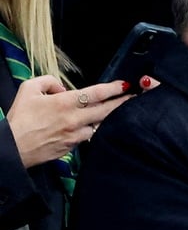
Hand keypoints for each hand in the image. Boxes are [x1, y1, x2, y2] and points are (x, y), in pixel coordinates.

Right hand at [8, 77, 131, 167]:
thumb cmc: (19, 118)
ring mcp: (75, 135)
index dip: (113, 89)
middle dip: (122, 103)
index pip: (96, 94)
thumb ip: (48, 81)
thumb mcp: (28, 89)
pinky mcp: (73, 147)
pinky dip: (94, 131)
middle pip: (106, 110)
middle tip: (135, 98)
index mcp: (64, 103)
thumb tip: (63, 88)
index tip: (125, 85)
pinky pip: (89, 137)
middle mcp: (74, 120)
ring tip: (119, 113)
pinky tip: (97, 127)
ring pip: (99, 125)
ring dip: (109, 119)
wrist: (12, 147)